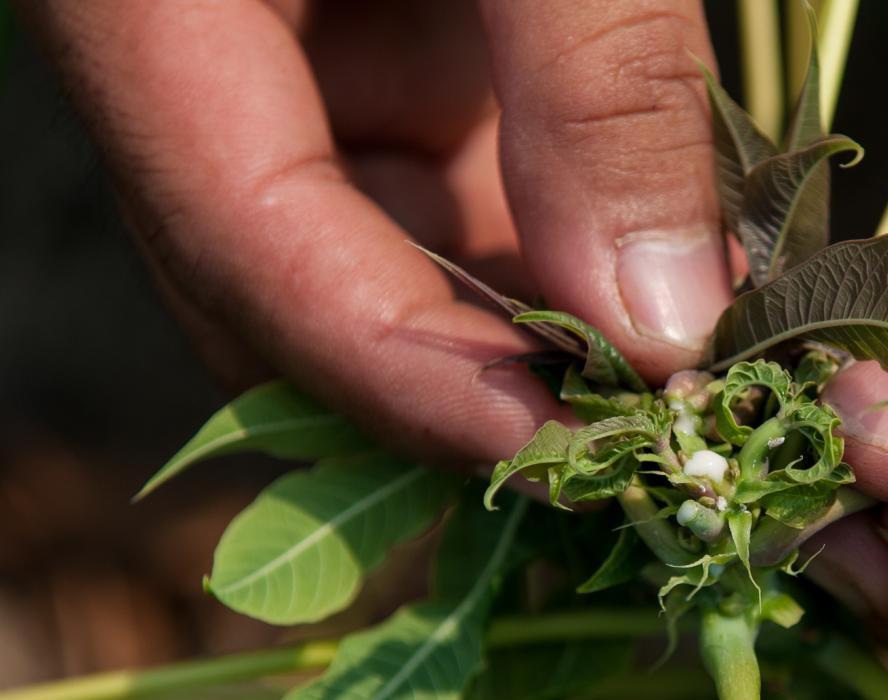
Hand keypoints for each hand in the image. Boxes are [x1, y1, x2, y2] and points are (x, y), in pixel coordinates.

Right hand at [19, 0, 731, 467]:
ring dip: (520, 342)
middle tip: (626, 455)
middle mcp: (211, 47)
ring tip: (662, 396)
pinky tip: (660, 292)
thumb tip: (658, 322)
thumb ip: (592, 73)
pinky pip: (448, 191)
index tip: (561, 447)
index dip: (396, 367)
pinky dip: (550, 258)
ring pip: (382, 259)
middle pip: (301, 284)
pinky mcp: (394, 43)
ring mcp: (303, 53)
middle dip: (461, 383)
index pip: (244, 232)